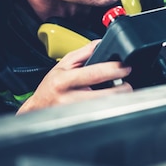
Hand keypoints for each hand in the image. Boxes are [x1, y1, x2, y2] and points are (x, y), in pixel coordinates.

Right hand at [16, 40, 132, 114]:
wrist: (38, 107)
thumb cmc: (50, 85)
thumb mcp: (63, 64)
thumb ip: (84, 52)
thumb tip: (101, 43)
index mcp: (64, 80)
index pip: (93, 74)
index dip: (113, 70)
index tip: (125, 68)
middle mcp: (69, 99)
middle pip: (104, 96)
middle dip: (122, 89)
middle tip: (127, 84)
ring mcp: (75, 113)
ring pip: (104, 108)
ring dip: (117, 100)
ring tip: (119, 92)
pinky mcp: (81, 122)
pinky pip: (100, 115)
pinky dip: (109, 108)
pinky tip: (108, 103)